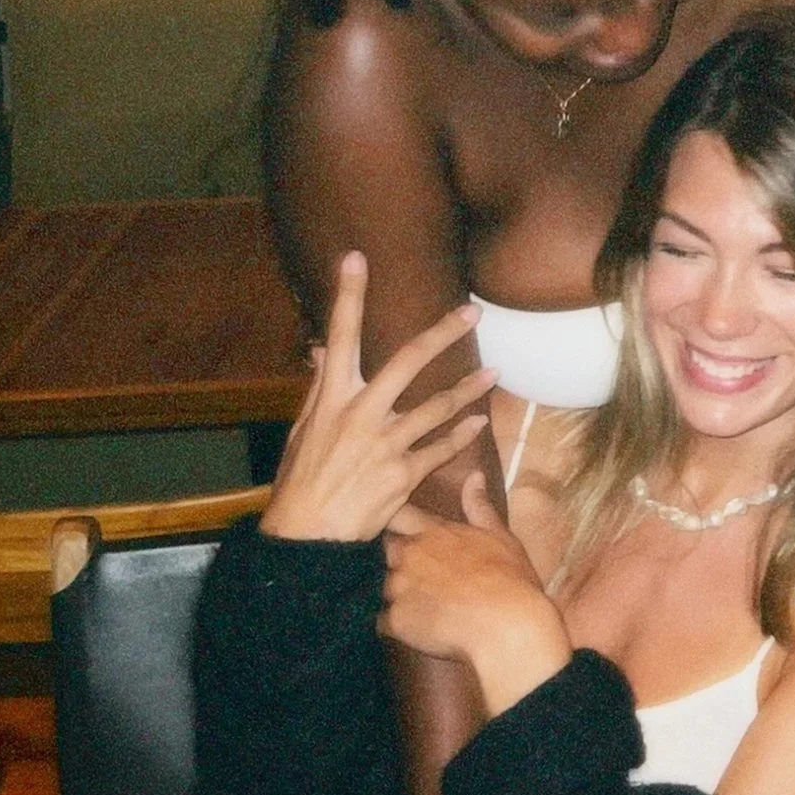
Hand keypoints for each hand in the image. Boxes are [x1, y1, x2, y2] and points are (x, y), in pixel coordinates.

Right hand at [262, 252, 495, 543]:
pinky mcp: (404, 472)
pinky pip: (441, 447)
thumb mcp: (304, 430)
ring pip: (438, 405)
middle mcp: (361, 412)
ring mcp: (386, 442)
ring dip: (468, 389)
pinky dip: (461, 435)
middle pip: (408, 360)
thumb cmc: (301, 481)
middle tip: (471, 312)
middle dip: (442, 332)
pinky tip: (477, 423)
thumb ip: (321, 388)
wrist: (308, 537)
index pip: (340, 334)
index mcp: (331, 397)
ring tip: (493, 374)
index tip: (357, 258)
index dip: (348, 295)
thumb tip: (324, 350)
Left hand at [381, 473, 570, 715]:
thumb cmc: (510, 579)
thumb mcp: (501, 536)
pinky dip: (386, 624)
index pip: (398, 515)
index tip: (395, 527)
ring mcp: (398, 588)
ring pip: (375, 584)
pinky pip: (377, 621)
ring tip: (405, 605)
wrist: (506, 624)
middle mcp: (410, 555)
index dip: (393, 521)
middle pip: (381, 548)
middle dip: (387, 558)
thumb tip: (474, 475)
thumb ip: (480, 507)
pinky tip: (401, 629)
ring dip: (385, 592)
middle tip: (404, 572)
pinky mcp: (394, 620)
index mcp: (434, 533)